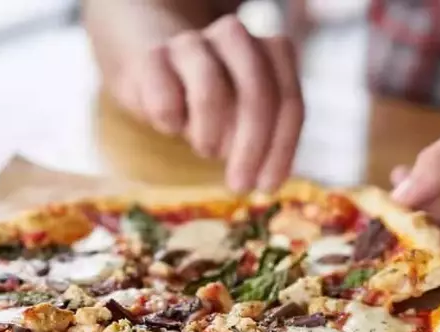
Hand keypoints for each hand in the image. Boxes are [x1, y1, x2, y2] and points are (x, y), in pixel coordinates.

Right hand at [112, 15, 303, 192]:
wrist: (157, 73)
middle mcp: (236, 36)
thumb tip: (267, 182)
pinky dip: (171, 123)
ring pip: (211, 91)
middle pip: (257, 93)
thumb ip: (266, 139)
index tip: (267, 187)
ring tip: (206, 149)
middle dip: (251, 148)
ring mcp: (192, 42)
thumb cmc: (213, 106)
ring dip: (210, 135)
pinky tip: (171, 126)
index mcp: (271, 50)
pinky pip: (166, 100)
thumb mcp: (247, 121)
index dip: (281, 149)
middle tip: (239, 186)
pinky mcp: (152, 57)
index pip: (287, 101)